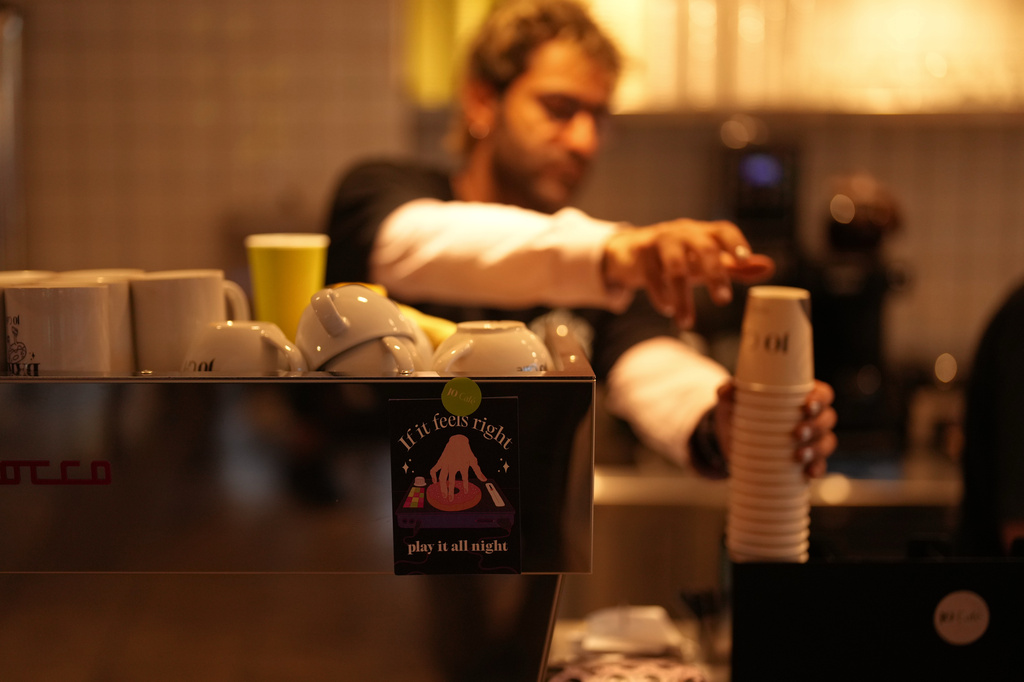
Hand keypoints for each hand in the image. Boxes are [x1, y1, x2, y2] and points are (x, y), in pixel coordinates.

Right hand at [429, 434, 486, 499]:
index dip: (466, 486)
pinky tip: (434, 482)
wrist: (457, 441)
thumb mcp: (473, 461)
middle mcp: (453, 466)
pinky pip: (434, 469)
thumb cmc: (466, 451)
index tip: (466, 492)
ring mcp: (446, 464)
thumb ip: (478, 471)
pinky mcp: (440, 461)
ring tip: (443, 494)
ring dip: (442, 487)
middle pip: (450, 481)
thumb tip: (484, 480)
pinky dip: (433, 476)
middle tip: (450, 499)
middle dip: (450, 491)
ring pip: (442, 477)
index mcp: (462, 466)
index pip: (465, 478)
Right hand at [602, 218, 774, 327]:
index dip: (734, 243)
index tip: (744, 259)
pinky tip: (668, 310)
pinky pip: (651, 275)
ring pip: (675, 266)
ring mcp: (660, 240)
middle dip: (714, 274)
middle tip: (724, 301)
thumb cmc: (679, 255)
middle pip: (703, 248)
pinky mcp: (641, 252)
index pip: (723, 230)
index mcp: (703, 232)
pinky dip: (660, 295)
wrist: (632, 250)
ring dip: (682, 297)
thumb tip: (769, 268)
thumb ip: (735, 266)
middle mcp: (684, 232)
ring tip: (686, 322)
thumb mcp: (706, 260)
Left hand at [714, 379, 837, 477]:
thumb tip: (728, 389)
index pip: (823, 394)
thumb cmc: (738, 411)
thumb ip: (728, 391)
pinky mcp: (806, 460)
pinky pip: (820, 464)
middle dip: (816, 426)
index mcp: (800, 396)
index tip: (807, 405)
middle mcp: (811, 417)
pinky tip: (809, 473)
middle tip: (797, 432)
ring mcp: (811, 440)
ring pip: (827, 442)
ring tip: (799, 455)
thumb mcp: (731, 400)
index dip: (820, 399)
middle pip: (828, 418)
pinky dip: (817, 468)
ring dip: (817, 448)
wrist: (730, 440)